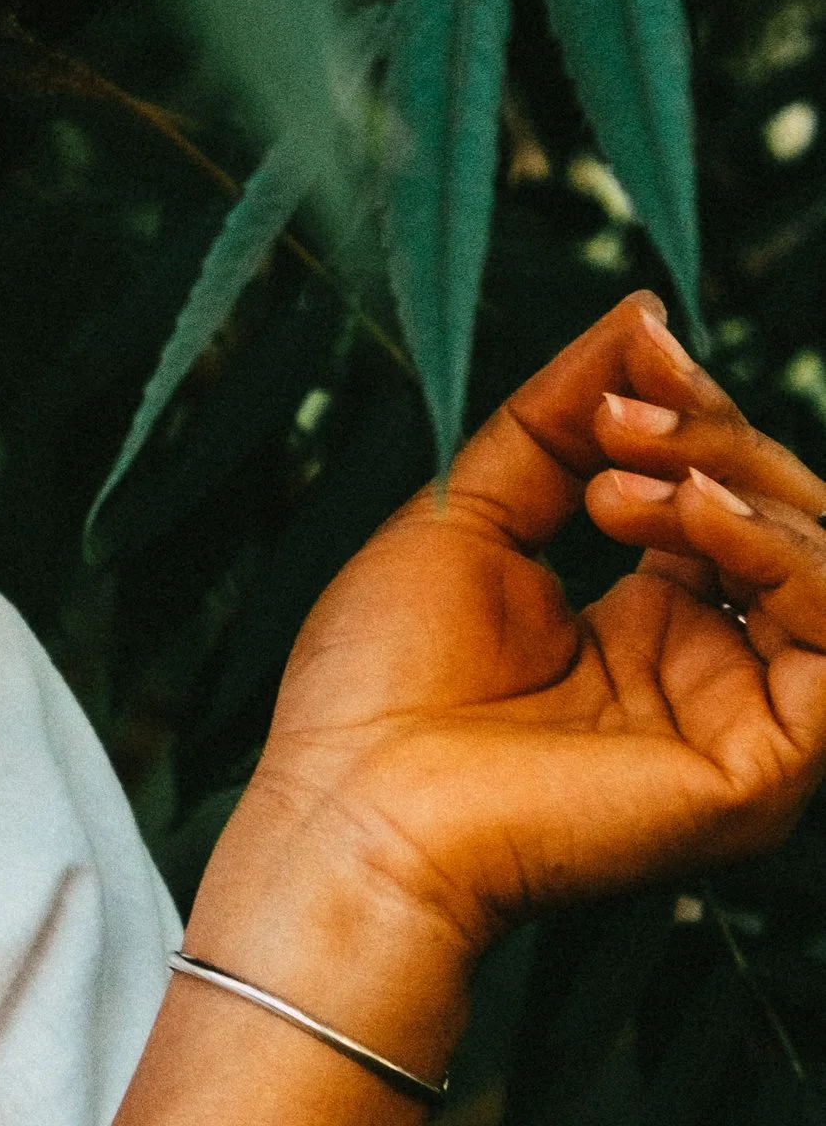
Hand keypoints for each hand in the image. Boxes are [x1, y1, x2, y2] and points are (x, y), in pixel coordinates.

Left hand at [224, 292, 825, 967]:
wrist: (348, 810)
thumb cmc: (378, 688)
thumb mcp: (472, 509)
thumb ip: (561, 416)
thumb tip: (645, 315)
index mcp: (647, 624)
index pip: (725, 494)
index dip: (694, 413)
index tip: (635, 356)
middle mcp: (710, 672)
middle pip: (782, 518)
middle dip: (711, 437)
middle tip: (621, 416)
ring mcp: (743, 724)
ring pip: (825, 567)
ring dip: (738, 487)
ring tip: (621, 482)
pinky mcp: (764, 770)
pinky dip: (782, 555)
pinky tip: (691, 517)